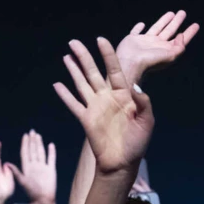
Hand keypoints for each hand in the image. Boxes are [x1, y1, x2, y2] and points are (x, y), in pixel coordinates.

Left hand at [7, 131, 57, 203]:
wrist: (43, 199)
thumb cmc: (32, 192)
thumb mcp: (22, 181)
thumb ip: (16, 172)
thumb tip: (6, 163)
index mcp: (27, 168)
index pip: (25, 153)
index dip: (25, 144)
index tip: (25, 136)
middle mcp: (34, 166)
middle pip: (33, 151)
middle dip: (32, 141)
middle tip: (32, 131)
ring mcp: (43, 167)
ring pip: (41, 153)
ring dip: (40, 144)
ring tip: (38, 135)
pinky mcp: (51, 170)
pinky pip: (51, 159)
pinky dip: (51, 152)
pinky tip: (50, 145)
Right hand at [54, 38, 153, 175]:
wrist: (122, 163)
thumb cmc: (137, 143)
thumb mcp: (146, 121)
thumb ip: (143, 102)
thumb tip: (135, 85)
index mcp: (124, 95)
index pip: (115, 70)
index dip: (107, 55)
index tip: (101, 40)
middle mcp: (108, 98)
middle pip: (93, 73)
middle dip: (84, 57)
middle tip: (74, 42)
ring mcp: (95, 108)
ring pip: (82, 84)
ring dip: (73, 70)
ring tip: (66, 56)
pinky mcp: (86, 120)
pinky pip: (73, 105)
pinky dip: (65, 95)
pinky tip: (57, 85)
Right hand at [115, 10, 200, 85]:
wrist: (130, 63)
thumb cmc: (150, 61)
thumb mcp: (171, 56)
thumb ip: (179, 46)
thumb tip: (180, 35)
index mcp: (166, 50)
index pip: (181, 40)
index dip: (189, 33)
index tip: (196, 25)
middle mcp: (156, 45)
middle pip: (170, 31)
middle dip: (177, 22)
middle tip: (182, 13)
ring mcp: (144, 42)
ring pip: (156, 28)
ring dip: (163, 21)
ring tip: (171, 13)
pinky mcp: (133, 39)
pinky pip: (136, 31)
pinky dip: (138, 28)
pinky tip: (142, 24)